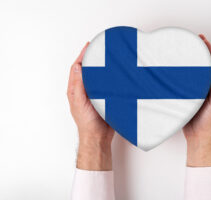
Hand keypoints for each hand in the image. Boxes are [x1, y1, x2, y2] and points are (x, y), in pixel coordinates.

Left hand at [67, 43, 114, 170]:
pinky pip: (108, 85)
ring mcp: (95, 94)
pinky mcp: (105, 98)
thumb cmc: (87, 122)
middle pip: (88, 70)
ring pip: (98, 77)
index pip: (77, 68)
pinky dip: (111, 78)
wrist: (98, 137)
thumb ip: (78, 85)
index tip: (89, 46)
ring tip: (109, 57)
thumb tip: (78, 67)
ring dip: (103, 67)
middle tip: (100, 48)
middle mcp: (85, 90)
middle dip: (93, 58)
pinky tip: (116, 74)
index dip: (82, 55)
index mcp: (75, 90)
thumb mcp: (79, 102)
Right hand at [183, 35, 210, 166]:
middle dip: (201, 54)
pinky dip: (185, 75)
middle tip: (194, 41)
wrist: (200, 137)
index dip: (210, 52)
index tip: (203, 41)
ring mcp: (201, 92)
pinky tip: (179, 68)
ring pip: (196, 74)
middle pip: (206, 67)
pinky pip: (188, 83)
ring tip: (186, 51)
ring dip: (192, 63)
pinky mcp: (192, 97)